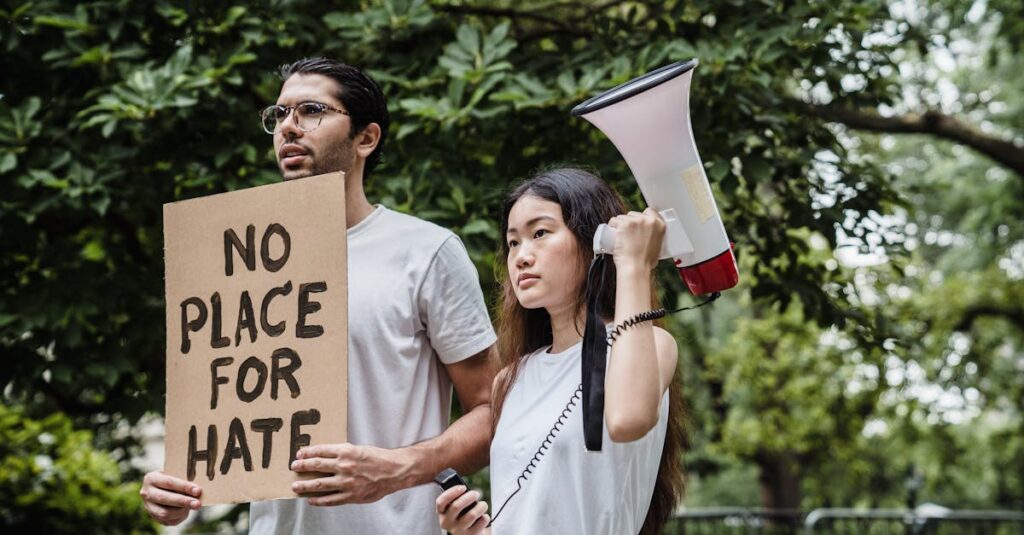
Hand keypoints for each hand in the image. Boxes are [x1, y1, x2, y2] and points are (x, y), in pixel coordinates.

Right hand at [140, 470, 201, 525]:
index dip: (184, 487)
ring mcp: (148, 506)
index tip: (197, 491)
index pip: (168, 482)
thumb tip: (197, 490)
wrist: (162, 487)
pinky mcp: (153, 516)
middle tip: (197, 503)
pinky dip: (179, 517)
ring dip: (181, 511)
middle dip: (183, 501)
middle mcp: (147, 493)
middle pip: (164, 498)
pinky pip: (167, 521)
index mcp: (151, 478)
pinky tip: (186, 511)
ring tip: (193, 506)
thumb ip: (183, 479)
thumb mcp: (175, 474)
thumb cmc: (173, 479)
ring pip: (164, 513)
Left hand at [290, 443, 411, 505]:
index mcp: (346, 451)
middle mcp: (344, 466)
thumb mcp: (359, 449)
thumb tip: (326, 456)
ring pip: (320, 484)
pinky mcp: (351, 495)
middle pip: (317, 465)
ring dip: (305, 485)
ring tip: (295, 486)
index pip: (321, 450)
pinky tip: (311, 500)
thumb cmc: (378, 458)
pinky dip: (319, 500)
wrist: (394, 471)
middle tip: (293, 467)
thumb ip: (344, 452)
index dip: (307, 452)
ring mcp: (347, 482)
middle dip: (302, 466)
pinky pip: (330, 500)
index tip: (299, 454)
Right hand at [437, 486, 490, 534]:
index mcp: (442, 513)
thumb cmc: (465, 516)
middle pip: (456, 506)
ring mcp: (457, 531)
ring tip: (483, 505)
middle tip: (476, 494)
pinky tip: (483, 517)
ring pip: (472, 514)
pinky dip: (485, 517)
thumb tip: (466, 490)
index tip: (463, 487)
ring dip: (481, 506)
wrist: (473, 533)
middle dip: (469, 496)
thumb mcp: (458, 507)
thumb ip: (458, 498)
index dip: (452, 492)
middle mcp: (447, 523)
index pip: (440, 502)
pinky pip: (481, 522)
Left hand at [607, 208, 664, 271]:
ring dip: (619, 225)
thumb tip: (649, 238)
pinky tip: (613, 233)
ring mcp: (636, 221)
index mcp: (660, 225)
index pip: (649, 212)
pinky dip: (611, 226)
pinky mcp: (624, 223)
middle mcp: (649, 220)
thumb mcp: (658, 248)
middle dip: (629, 222)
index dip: (641, 217)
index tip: (636, 222)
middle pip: (634, 214)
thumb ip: (655, 239)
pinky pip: (614, 221)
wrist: (636, 267)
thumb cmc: (645, 262)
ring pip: (623, 217)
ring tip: (620, 237)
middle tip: (627, 234)